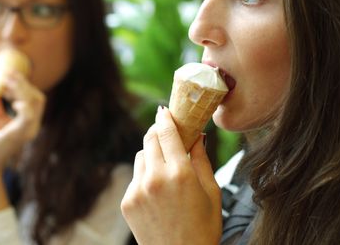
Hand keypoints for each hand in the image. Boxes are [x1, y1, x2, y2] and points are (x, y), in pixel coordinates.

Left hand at [0, 73, 44, 173]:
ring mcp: (28, 130)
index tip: (7, 76)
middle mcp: (32, 125)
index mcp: (28, 121)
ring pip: (33, 102)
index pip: (34, 98)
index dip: (23, 85)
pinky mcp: (19, 134)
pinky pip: (27, 115)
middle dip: (23, 83)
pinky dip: (23, 104)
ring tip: (5, 80)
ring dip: (20, 88)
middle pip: (37, 98)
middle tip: (8, 73)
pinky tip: (12, 100)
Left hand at [121, 107, 221, 244]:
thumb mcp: (212, 192)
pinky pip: (135, 177)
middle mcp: (156, 178)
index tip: (164, 111)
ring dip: (151, 154)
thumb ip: (202, 159)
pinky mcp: (127, 201)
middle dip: (157, 132)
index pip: (166, 133)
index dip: (164, 118)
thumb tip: (197, 134)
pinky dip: (145, 176)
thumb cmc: (203, 228)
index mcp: (180, 174)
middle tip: (166, 133)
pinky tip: (157, 190)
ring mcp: (138, 190)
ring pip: (141, 156)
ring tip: (165, 168)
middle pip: (149, 139)